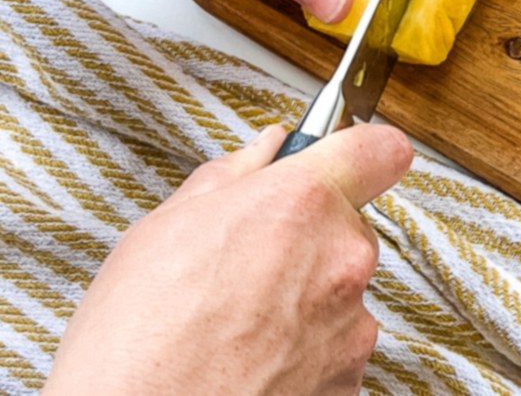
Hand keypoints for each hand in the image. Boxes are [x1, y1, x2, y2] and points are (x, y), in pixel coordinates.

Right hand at [42, 123, 411, 394]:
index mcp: (302, 203)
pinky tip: (251, 358)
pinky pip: (336, 343)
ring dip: (305, 296)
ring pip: (341, 287)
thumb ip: (232, 174)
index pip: (381, 149)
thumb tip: (266, 149)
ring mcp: (352, 322)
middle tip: (247, 260)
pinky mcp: (351, 376)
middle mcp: (343, 258)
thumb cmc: (137, 339)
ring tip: (237, 321)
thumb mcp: (165, 226)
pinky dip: (304, 348)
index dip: (361, 151)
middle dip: (308, 235)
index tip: (346, 159)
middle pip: (350, 225)